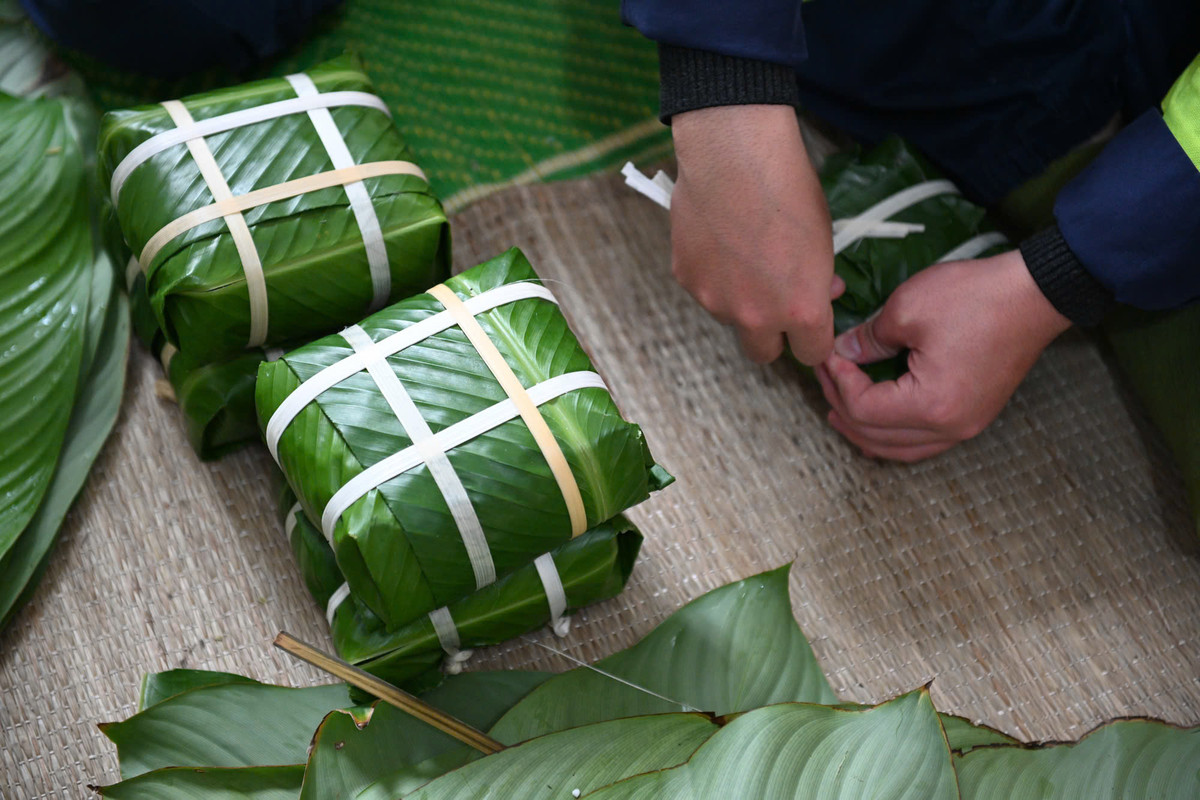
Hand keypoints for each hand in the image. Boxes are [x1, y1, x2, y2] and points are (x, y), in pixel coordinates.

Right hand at [670, 104, 841, 364]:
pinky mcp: (686, 279)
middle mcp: (756, 317)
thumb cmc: (789, 188)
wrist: (733, 155)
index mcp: (800, 309)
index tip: (810, 322)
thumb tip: (823, 291)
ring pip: (730, 317)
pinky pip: (704, 288)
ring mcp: (715, 301)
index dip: (813, 337)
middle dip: (772, 334)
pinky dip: (712, 273)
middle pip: (763, 354)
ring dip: (739, 299)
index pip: (812, 352)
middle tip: (774, 299)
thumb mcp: (823, 237)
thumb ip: (819, 277)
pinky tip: (717, 237)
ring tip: (741, 250)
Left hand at [814, 249, 1071, 461]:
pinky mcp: (973, 415)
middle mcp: (950, 427)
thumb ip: (868, 339)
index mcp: (931, 405)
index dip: (837, 382)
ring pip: (900, 448)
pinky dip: (893, 435)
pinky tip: (877, 422)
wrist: (1034, 294)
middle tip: (823, 378)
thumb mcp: (907, 309)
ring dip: (865, 431)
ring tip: (838, 411)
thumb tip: (844, 352)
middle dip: (842, 407)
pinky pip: (923, 441)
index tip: (828, 355)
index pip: (864, 408)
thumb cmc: (976, 297)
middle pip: (876, 436)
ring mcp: (965, 426)